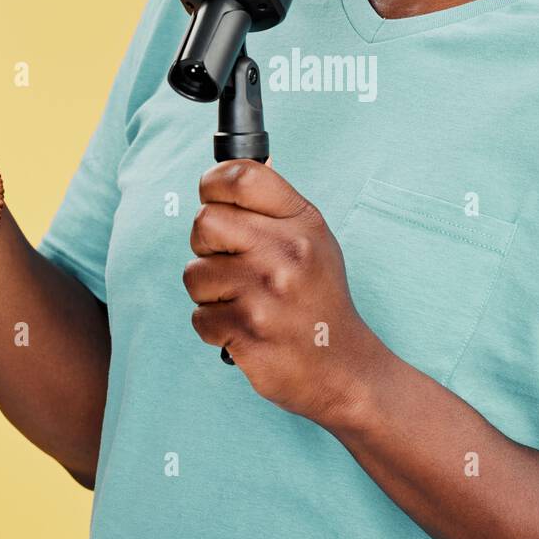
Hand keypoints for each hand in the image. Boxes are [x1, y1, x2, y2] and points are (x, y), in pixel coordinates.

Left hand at [183, 160, 378, 425]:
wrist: (343, 367)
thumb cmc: (319, 299)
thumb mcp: (313, 240)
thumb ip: (273, 208)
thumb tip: (225, 171)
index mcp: (303, 223)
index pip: (242, 176)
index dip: (214, 184)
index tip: (214, 199)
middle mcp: (286, 253)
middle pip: (204, 222)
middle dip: (207, 246)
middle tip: (232, 264)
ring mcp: (266, 294)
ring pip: (194, 274)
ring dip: (210, 293)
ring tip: (244, 302)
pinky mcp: (247, 332)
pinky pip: (199, 318)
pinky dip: (215, 327)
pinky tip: (245, 329)